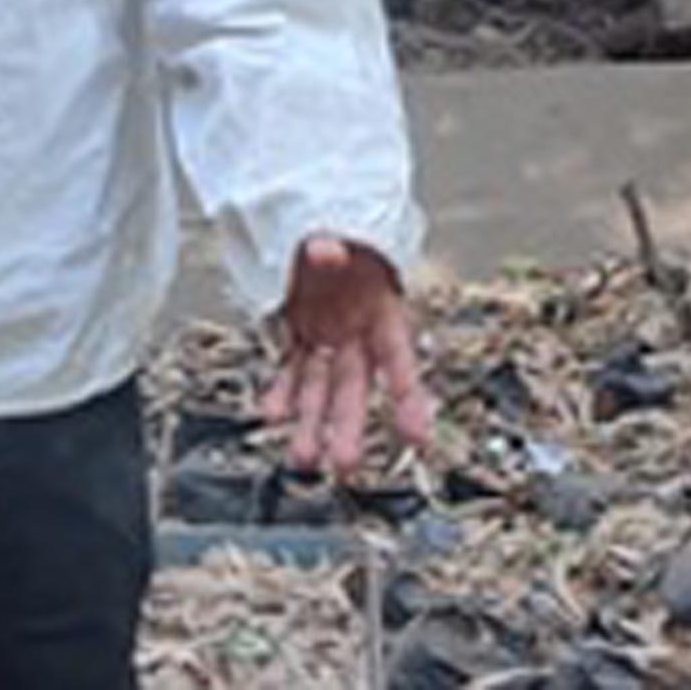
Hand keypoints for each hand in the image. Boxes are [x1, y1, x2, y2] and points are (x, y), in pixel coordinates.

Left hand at [261, 234, 431, 478]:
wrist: (323, 227)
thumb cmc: (347, 235)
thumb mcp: (345, 233)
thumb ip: (334, 244)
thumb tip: (325, 250)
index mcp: (383, 310)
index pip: (399, 358)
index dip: (409, 398)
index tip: (417, 436)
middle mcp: (357, 333)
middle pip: (355, 386)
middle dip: (350, 426)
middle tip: (345, 464)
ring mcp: (329, 337)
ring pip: (321, 388)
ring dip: (312, 423)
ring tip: (303, 457)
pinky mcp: (302, 335)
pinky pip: (292, 370)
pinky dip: (282, 393)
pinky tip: (273, 413)